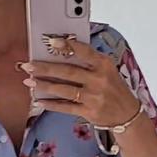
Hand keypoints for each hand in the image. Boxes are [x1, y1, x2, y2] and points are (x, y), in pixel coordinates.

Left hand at [19, 39, 138, 127]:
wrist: (127, 114)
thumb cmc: (113, 88)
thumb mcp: (108, 70)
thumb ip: (89, 61)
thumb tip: (62, 53)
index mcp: (104, 65)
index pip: (84, 52)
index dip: (68, 46)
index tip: (52, 41)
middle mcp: (99, 80)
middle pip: (68, 72)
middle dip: (46, 68)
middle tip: (29, 65)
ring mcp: (94, 97)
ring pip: (64, 90)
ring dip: (45, 85)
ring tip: (29, 81)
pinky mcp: (89, 111)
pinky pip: (66, 107)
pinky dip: (51, 104)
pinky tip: (39, 100)